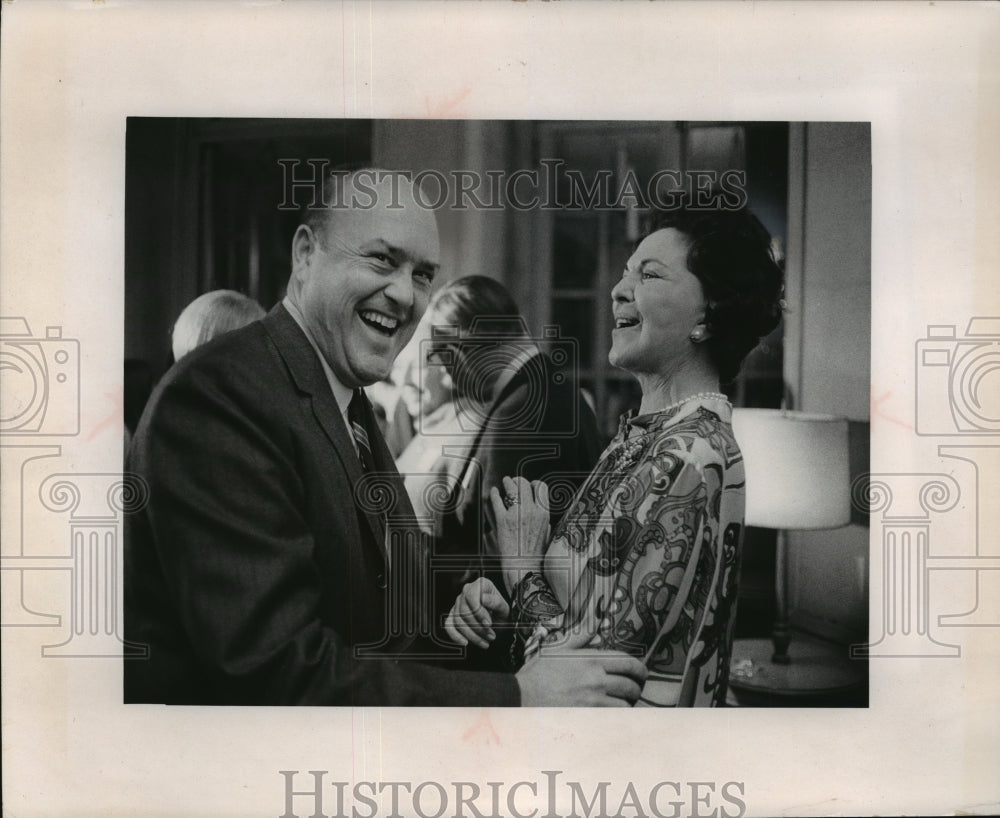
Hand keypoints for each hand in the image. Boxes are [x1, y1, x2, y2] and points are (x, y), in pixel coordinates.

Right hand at [443, 578, 509, 649]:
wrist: (500, 621)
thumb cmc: (502, 613)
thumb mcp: (504, 608)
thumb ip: (495, 602)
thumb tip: (483, 599)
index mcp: (481, 584)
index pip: (472, 595)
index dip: (479, 612)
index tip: (489, 624)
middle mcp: (467, 591)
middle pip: (464, 611)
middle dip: (478, 627)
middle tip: (491, 636)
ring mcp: (458, 603)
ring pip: (458, 621)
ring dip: (472, 635)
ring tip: (485, 642)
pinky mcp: (453, 615)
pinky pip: (449, 625)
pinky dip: (455, 636)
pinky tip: (465, 642)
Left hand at [490, 476, 550, 591]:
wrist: (525, 570)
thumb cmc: (536, 556)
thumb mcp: (547, 535)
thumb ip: (544, 521)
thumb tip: (541, 512)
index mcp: (544, 514)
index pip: (541, 487)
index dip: (533, 483)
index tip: (528, 485)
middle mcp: (532, 511)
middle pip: (525, 484)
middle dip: (518, 481)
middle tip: (513, 482)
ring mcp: (516, 515)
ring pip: (511, 488)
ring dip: (507, 483)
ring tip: (504, 483)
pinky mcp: (502, 521)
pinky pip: (497, 500)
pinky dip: (495, 494)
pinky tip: (494, 493)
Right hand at [515, 629, 647, 706]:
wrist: (521, 696)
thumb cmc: (538, 673)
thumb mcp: (557, 649)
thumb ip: (578, 637)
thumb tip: (593, 623)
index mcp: (590, 659)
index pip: (627, 662)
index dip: (640, 669)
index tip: (641, 674)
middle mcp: (595, 678)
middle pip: (631, 684)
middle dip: (637, 688)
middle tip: (634, 691)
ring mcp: (593, 699)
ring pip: (625, 703)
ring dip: (628, 704)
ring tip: (624, 704)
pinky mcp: (588, 717)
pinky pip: (614, 718)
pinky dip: (618, 717)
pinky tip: (614, 716)